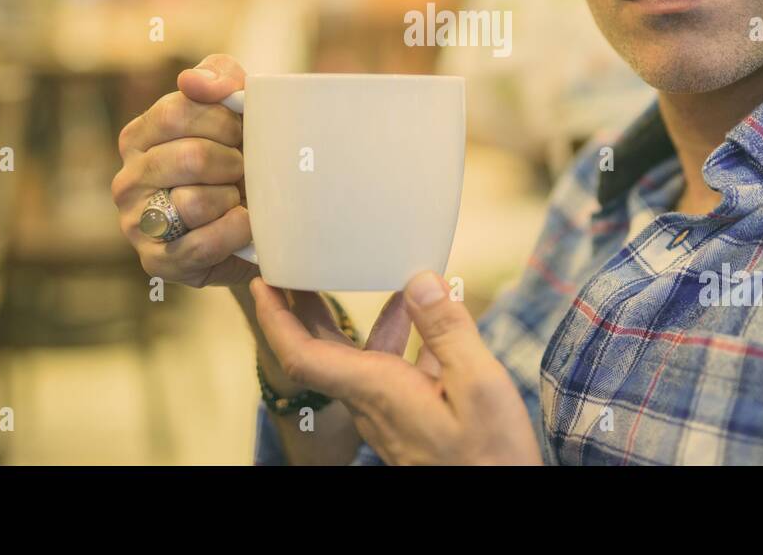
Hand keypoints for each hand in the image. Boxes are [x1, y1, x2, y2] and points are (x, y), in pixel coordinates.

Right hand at [111, 53, 254, 286]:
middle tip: (244, 168)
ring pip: (194, 202)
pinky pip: (202, 244)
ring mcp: (136, 223)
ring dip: (232, 198)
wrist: (255, 221)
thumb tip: (192, 80)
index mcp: (138, 137)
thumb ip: (219, 76)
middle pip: (189, 157)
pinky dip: (234, 232)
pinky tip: (245, 223)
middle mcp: (127, 180)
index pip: (175, 113)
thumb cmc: (238, 157)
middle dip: (232, 162)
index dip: (223, 121)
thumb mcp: (235, 108)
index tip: (241, 131)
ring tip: (238, 197)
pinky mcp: (157, 261)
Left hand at [251, 270, 542, 464]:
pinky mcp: (409, 419)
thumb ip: (447, 330)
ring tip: (363, 273)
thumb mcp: (479, 384)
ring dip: (355, 316)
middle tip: (296, 264)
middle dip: (302, 306)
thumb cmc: (490, 455)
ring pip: (357, 358)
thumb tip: (419, 280)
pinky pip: (388, 370)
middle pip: (320, 351)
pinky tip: (423, 315)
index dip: (276, 318)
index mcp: (378, 390)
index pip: (303, 355)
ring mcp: (389, 413)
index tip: (262, 284)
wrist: (501, 498)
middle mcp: (373, 403)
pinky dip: (396, 336)